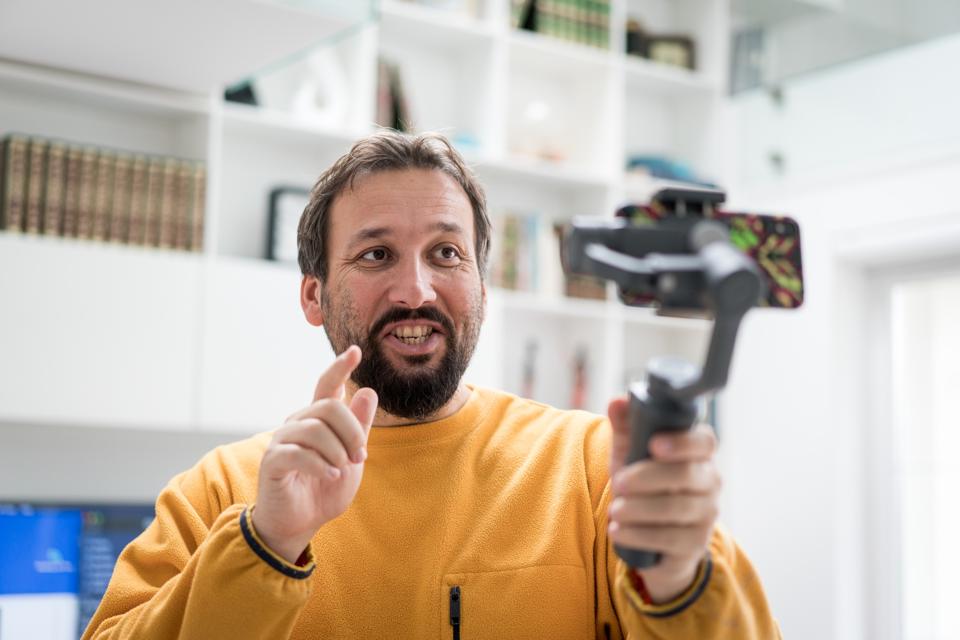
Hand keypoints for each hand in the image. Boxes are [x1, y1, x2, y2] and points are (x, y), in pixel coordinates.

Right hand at [252, 346, 377, 562]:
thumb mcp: (352, 460)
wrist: (300, 522)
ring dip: (338, 451)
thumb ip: (359, 428)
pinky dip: (320, 465)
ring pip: (315, 429)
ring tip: (342, 470)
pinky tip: (330, 476)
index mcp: (318, 419)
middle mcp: (298, 422)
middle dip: (352, 432)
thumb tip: (367, 391)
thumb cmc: (325, 488)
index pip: (327, 385)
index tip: (356, 351)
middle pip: (330, 406)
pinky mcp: (273, 460)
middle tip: (361, 457)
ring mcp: (282, 440)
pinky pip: (298, 452)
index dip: (340, 367)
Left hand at [606, 397, 720, 602]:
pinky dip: (639, 535)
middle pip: (687, 475)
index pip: (705, 441)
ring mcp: (706, 516)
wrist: (646, 531)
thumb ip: (626, 425)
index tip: (654, 444)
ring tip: (615, 510)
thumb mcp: (629, 451)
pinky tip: (618, 531)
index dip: (682, 442)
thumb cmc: (641, 481)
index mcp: (698, 453)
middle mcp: (709, 483)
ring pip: (677, 509)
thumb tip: (618, 401)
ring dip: (639, 509)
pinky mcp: (695, 545)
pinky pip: (671, 540)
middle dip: (648, 477)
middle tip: (619, 482)